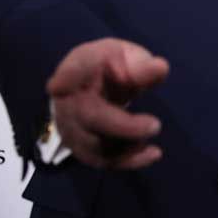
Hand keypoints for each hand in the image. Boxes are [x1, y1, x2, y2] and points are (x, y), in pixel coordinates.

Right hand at [47, 37, 169, 169]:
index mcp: (80, 65)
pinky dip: (128, 160)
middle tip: (156, 125)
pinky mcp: (78, 145)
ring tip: (152, 129)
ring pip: (96, 145)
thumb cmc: (111, 66)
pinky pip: (100, 160)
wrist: (90, 85)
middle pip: (91, 117)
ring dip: (129, 145)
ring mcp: (70, 125)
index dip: (67, 77)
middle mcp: (68, 98)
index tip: (57, 86)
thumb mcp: (127, 56)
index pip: (74, 69)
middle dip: (125, 127)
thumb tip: (160, 68)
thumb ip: (141, 64)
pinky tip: (152, 153)